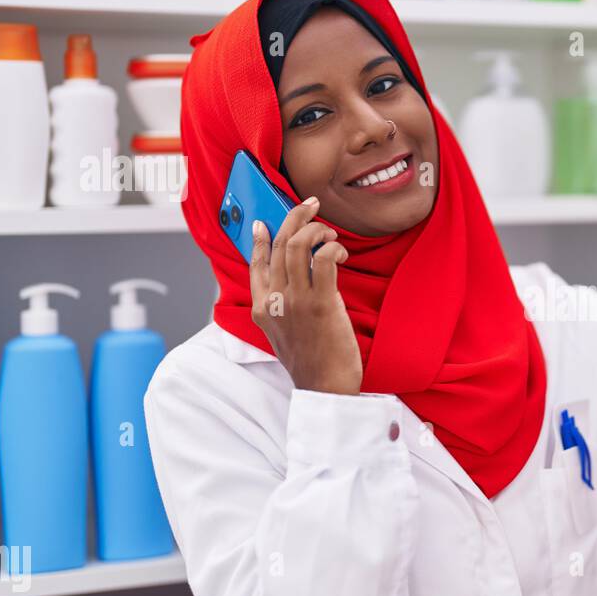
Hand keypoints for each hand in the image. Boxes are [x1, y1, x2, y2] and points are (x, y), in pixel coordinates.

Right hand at [249, 197, 361, 395]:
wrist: (324, 388)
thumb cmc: (311, 362)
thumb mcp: (284, 333)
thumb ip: (281, 307)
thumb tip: (291, 280)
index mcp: (261, 308)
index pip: (255, 263)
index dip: (258, 238)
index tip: (264, 221)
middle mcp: (274, 301)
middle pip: (277, 245)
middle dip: (294, 218)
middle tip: (310, 207)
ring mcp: (296, 301)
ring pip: (297, 245)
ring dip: (316, 230)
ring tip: (330, 232)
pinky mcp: (321, 303)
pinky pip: (324, 259)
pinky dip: (333, 247)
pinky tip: (341, 252)